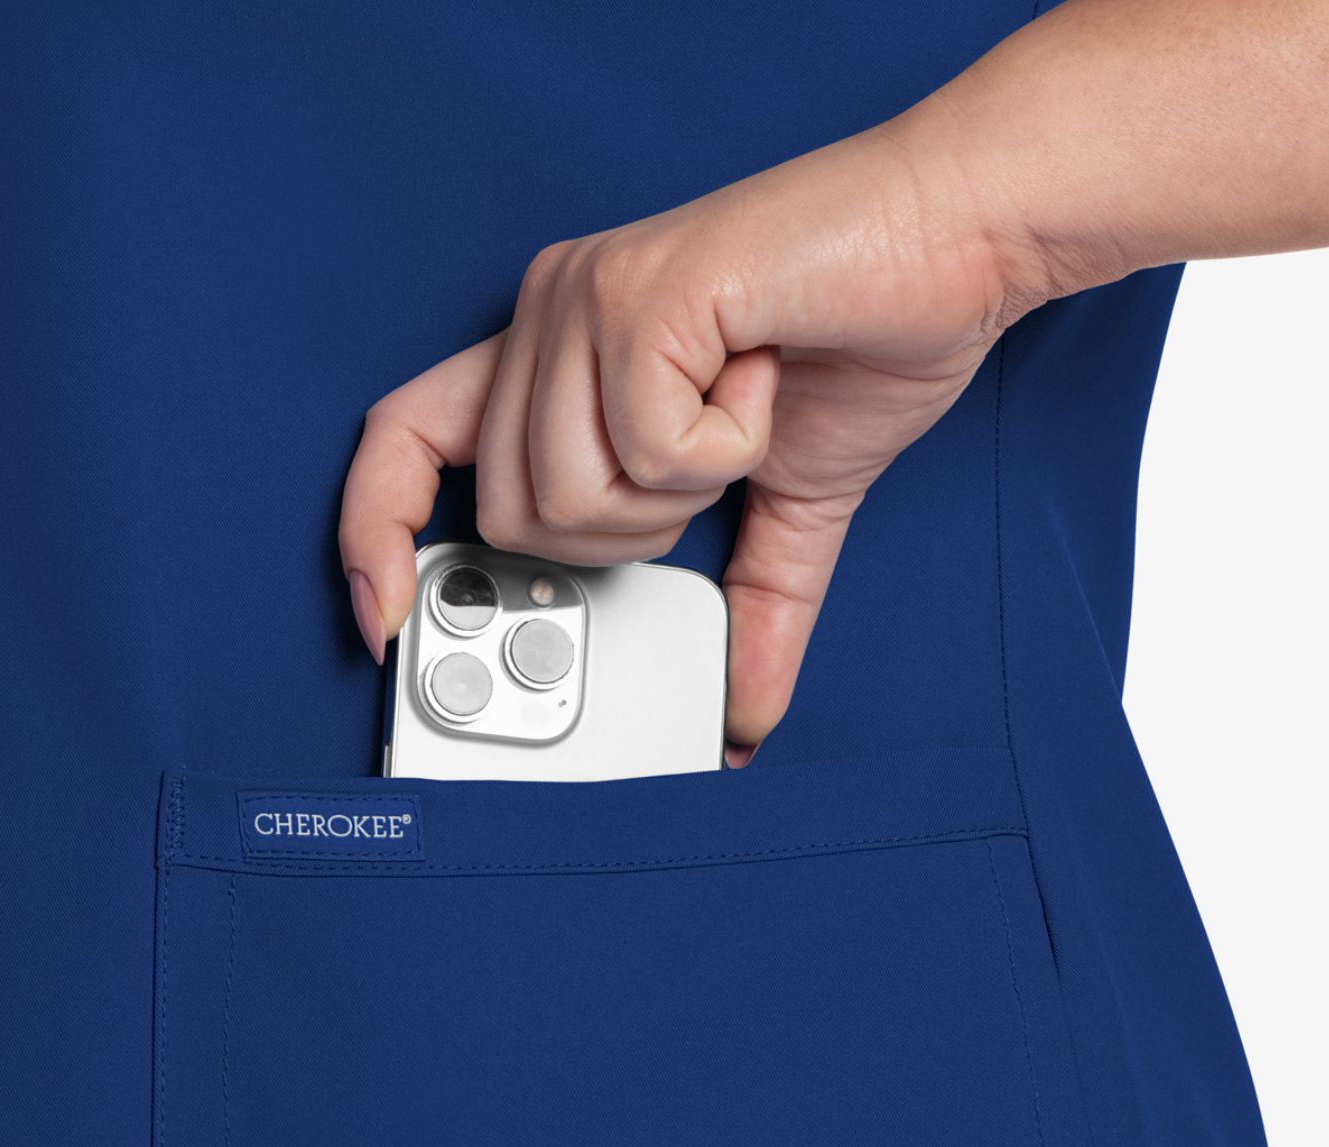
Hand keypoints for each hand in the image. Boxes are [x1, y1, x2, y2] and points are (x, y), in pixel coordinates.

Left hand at [339, 118, 1006, 757]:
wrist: (956, 243)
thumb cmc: (862, 340)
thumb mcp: (787, 509)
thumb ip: (745, 610)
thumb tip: (743, 721)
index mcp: (556, 356)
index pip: (403, 442)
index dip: (372, 536)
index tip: (381, 621)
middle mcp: (549, 313)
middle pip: (513, 517)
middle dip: (626, 538)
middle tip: (706, 471)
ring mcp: (585, 298)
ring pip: (567, 496)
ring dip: (680, 493)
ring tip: (738, 412)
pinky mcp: (640, 295)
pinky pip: (647, 452)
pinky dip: (727, 446)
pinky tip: (761, 377)